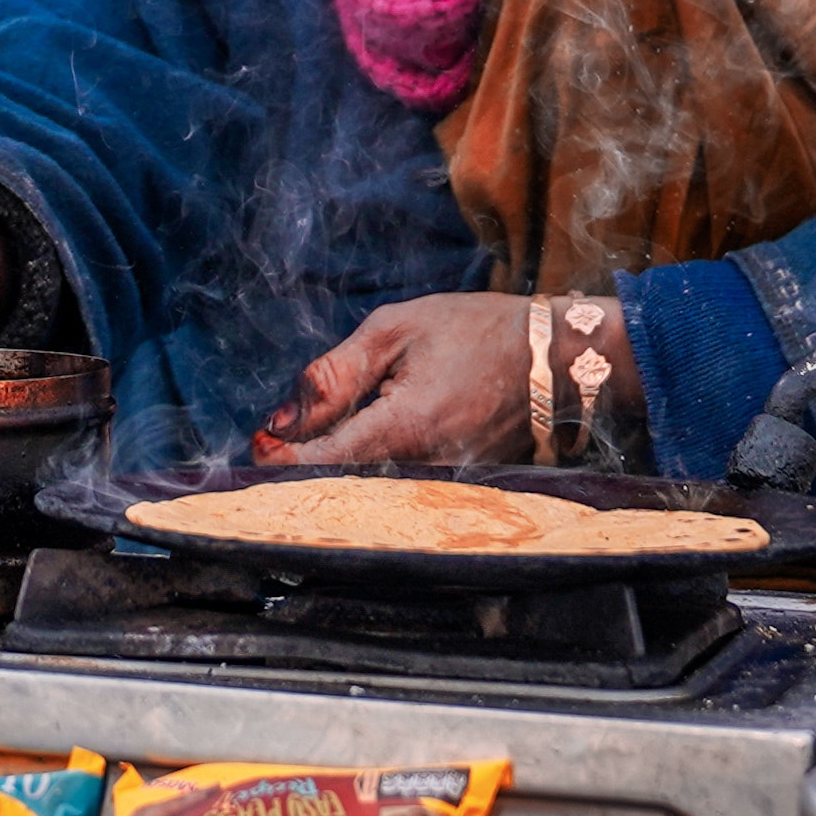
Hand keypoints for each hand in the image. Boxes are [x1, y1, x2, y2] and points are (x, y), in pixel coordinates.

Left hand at [261, 292, 546, 464]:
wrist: (556, 356)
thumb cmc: (475, 331)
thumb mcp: (396, 331)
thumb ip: (335, 374)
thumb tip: (281, 420)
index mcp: (406, 427)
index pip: (325, 462)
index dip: (284, 458)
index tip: (258, 445)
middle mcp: (425, 468)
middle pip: (343, 479)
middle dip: (306, 459)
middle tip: (282, 436)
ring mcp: (446, 483)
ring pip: (371, 482)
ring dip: (340, 460)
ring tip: (328, 430)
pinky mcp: (459, 484)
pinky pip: (401, 480)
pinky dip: (376, 461)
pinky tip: (371, 435)